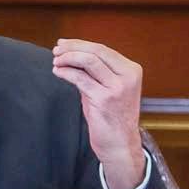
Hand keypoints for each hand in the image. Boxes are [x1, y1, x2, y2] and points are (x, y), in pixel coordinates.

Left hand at [51, 39, 145, 188]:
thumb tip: (71, 54)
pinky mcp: (105, 99)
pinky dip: (66, 72)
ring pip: (88, 60)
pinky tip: (58, 72)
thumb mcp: (108, 88)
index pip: (103, 49)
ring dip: (68, 58)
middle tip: (56, 50)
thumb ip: (96, 72)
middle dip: (72, 48)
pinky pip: (80, 79)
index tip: (64, 44)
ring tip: (56, 61)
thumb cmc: (112, 117)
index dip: (80, 44)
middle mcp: (128, 76)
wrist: (120, 144)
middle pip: (96, 51)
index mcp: (132, 70)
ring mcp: (118, 88)